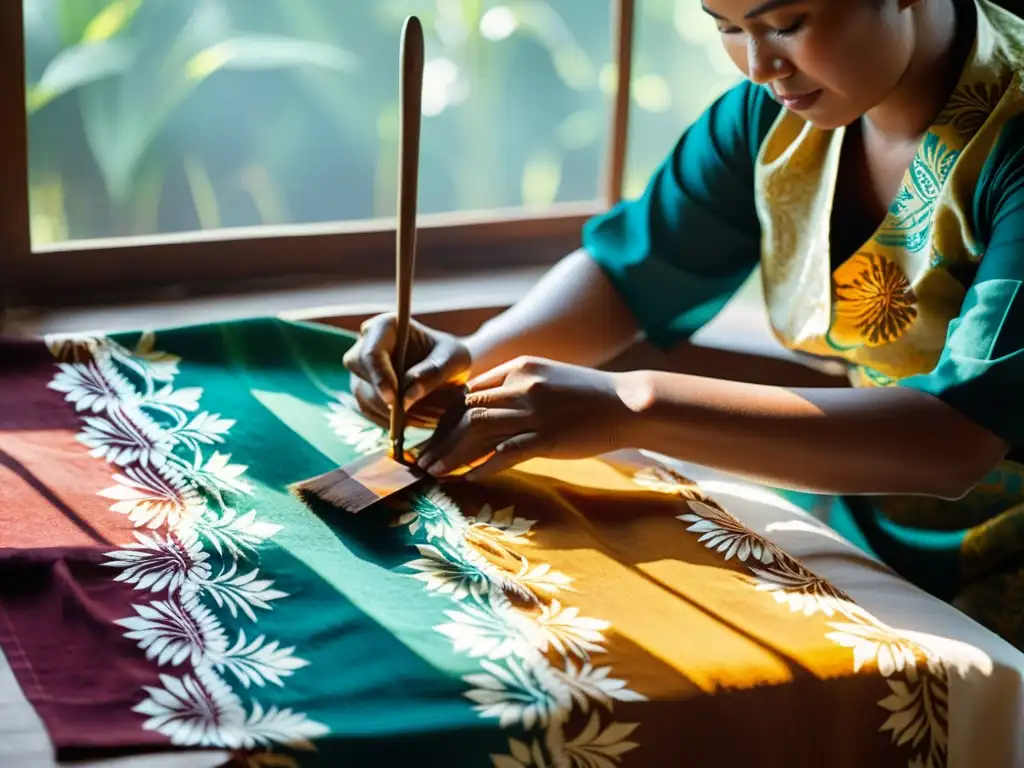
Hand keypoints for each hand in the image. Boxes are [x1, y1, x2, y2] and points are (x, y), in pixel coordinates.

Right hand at [343, 314, 470, 429]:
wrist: (449, 368)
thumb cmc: (451, 356)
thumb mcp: (453, 359)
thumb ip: (433, 373)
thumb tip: (407, 397)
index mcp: (385, 327)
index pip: (371, 353)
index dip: (380, 378)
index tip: (396, 400)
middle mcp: (366, 345)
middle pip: (363, 375)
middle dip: (387, 400)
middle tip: (414, 416)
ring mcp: (363, 369)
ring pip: (364, 396)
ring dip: (391, 414)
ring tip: (423, 420)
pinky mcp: (364, 390)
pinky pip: (369, 411)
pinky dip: (390, 421)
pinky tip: (412, 422)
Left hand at [415, 356, 639, 479]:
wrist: (628, 403)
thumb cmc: (589, 395)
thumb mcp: (547, 378)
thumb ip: (516, 388)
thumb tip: (485, 409)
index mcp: (518, 368)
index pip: (469, 392)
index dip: (444, 417)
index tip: (433, 438)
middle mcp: (521, 386)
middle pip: (465, 411)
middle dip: (439, 438)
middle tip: (421, 460)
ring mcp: (534, 411)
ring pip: (477, 431)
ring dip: (450, 454)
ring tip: (433, 472)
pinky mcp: (548, 437)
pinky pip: (505, 453)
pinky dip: (483, 466)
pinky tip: (468, 479)